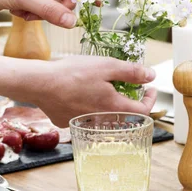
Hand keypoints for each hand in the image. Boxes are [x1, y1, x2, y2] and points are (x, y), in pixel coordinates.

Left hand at [0, 0, 84, 27]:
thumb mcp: (25, 0)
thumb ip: (51, 11)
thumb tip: (73, 23)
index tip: (94, 6)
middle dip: (59, 6)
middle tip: (54, 16)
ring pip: (53, 2)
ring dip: (43, 12)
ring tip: (26, 12)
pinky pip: (42, 8)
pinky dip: (33, 14)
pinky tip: (18, 13)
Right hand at [19, 56, 156, 126]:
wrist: (40, 84)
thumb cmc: (72, 73)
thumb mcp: (107, 66)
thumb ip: (131, 72)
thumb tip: (151, 76)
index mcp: (114, 107)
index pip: (143, 111)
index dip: (150, 99)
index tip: (149, 89)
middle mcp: (101, 121)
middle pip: (122, 115)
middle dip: (126, 100)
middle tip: (122, 85)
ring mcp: (83, 124)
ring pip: (101, 117)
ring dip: (105, 104)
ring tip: (98, 87)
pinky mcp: (67, 123)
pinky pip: (82, 117)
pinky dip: (85, 107)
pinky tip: (76, 94)